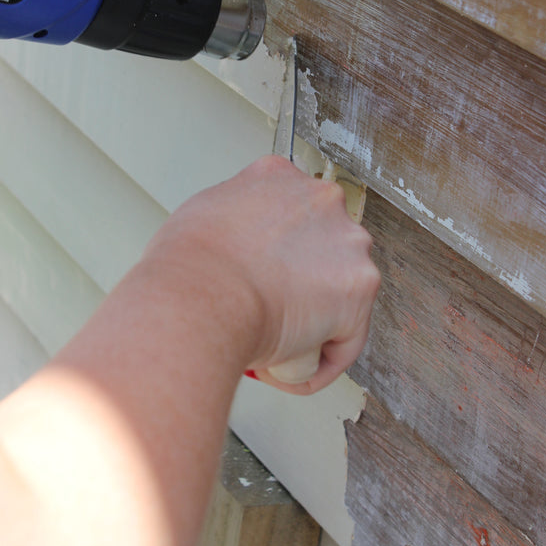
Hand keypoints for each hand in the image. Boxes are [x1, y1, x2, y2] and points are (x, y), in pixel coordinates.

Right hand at [143, 155, 379, 393]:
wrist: (198, 297)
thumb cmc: (186, 266)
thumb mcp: (199, 215)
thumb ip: (233, 220)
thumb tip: (234, 246)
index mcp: (278, 175)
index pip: (292, 213)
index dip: (276, 255)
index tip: (259, 280)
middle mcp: (320, 198)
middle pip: (322, 248)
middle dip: (301, 284)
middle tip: (265, 314)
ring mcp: (346, 240)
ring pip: (340, 293)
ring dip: (315, 322)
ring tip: (274, 347)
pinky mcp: (359, 287)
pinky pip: (346, 338)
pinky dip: (321, 362)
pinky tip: (286, 370)